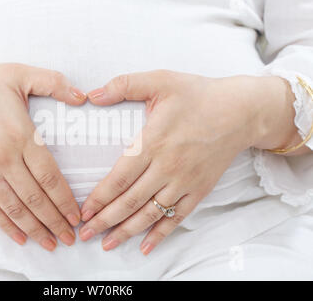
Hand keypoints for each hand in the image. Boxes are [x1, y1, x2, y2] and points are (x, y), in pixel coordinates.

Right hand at [0, 61, 86, 250]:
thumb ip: (54, 82)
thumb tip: (84, 97)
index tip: (77, 215)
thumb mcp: (19, 74)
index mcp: (21, 135)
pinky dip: (6, 225)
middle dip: (56, 222)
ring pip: (14, 208)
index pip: (50, 177)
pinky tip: (20, 237)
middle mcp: (3, 157)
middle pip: (35, 199)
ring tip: (51, 243)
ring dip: (35, 229)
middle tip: (71, 238)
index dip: (65, 200)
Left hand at [79, 70, 296, 254]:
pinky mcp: (200, 190)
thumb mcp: (160, 80)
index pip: (120, 177)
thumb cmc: (198, 95)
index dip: (100, 197)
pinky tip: (146, 246)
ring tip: (108, 244)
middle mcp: (168, 167)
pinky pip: (177, 217)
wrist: (241, 111)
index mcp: (154, 142)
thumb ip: (124, 85)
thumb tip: (92, 94)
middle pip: (131, 201)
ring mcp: (185, 181)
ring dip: (127, 231)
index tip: (84, 211)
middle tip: (86, 234)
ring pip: (151, 214)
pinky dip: (161, 234)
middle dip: (105, 220)